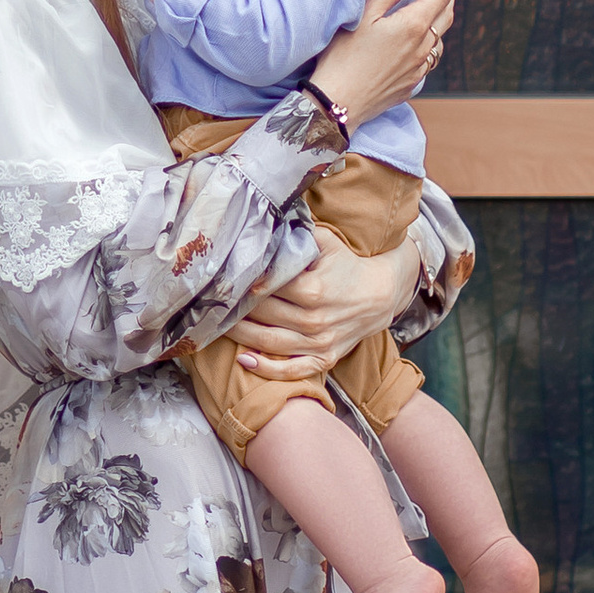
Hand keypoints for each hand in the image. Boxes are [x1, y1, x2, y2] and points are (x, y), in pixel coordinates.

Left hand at [236, 232, 421, 381]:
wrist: (381, 293)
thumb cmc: (347, 264)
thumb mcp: (325, 241)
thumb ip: (296, 234)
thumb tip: (263, 222)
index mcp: (312, 288)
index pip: (264, 288)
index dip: (240, 285)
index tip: (221, 281)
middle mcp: (315, 318)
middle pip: (262, 315)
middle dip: (234, 310)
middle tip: (212, 303)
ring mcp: (320, 341)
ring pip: (269, 343)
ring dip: (240, 337)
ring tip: (218, 327)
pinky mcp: (326, 357)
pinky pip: (293, 369)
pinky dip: (267, 369)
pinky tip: (245, 360)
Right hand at [307, 0, 457, 132]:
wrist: (337, 103)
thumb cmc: (343, 56)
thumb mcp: (364, 14)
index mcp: (413, 26)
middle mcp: (423, 47)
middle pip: (447, 13)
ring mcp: (420, 68)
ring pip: (440, 37)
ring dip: (440, 17)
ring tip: (431, 4)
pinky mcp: (412, 83)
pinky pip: (430, 57)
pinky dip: (430, 40)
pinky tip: (419, 39)